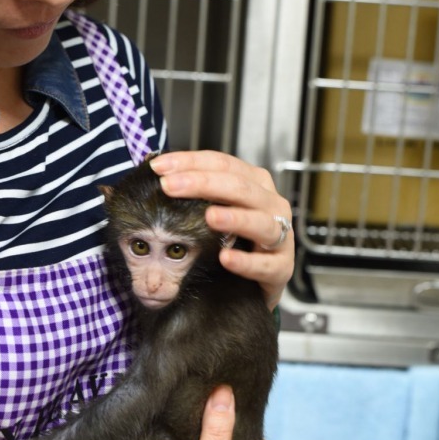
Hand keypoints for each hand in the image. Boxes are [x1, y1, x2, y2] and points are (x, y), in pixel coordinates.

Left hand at [149, 150, 293, 309]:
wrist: (262, 277)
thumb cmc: (238, 237)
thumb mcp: (220, 207)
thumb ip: (197, 191)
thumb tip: (157, 174)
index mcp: (254, 182)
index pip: (223, 163)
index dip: (190, 162)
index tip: (159, 167)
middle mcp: (271, 204)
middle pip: (240, 187)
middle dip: (203, 183)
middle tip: (170, 186)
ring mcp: (280, 235)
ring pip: (262, 222)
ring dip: (235, 218)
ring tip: (209, 217)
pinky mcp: (281, 267)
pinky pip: (265, 264)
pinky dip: (246, 262)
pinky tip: (226, 259)